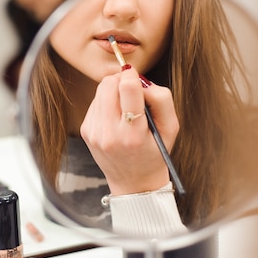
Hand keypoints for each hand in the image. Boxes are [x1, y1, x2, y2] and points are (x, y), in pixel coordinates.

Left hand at [80, 65, 178, 194]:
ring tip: (125, 107)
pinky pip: (94, 102)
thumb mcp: (171, 128)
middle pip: (108, 85)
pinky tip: (116, 117)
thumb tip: (140, 79)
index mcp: (133, 135)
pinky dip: (105, 102)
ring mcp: (94, 133)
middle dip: (120, 81)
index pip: (127, 90)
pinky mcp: (86, 131)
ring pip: (99, 91)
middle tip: (132, 90)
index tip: (135, 75)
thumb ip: (161, 98)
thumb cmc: (155, 152)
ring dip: (113, 91)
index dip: (131, 76)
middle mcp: (110, 134)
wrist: (133, 182)